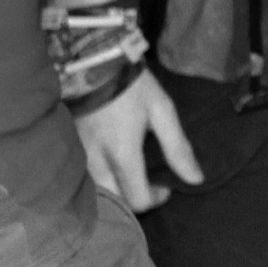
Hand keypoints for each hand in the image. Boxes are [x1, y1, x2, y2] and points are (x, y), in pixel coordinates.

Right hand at [74, 69, 203, 209]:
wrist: (93, 63)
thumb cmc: (132, 87)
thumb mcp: (162, 111)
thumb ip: (178, 148)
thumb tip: (196, 179)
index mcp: (122, 154)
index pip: (137, 200)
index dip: (156, 199)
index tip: (165, 185)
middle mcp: (96, 163)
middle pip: (116, 203)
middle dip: (135, 200)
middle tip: (149, 182)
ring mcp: (80, 159)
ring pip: (99, 194)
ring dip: (119, 192)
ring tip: (134, 175)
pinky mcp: (71, 151)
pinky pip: (87, 181)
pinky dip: (103, 183)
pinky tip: (115, 167)